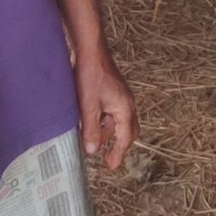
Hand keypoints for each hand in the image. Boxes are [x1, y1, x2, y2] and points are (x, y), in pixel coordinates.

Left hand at [75, 48, 136, 170]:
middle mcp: (127, 103)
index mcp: (125, 108)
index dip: (118, 153)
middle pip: (128, 130)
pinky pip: (112, 111)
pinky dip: (105, 121)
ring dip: (108, 132)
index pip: (126, 138)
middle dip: (118, 144)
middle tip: (108, 158)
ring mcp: (120, 95)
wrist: (90, 49)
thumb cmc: (91, 74)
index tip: (111, 166)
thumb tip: (92, 150)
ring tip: (93, 141)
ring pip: (118, 121)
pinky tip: (90, 122)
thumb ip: (91, 129)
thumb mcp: (88, 105)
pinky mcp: (112, 90)